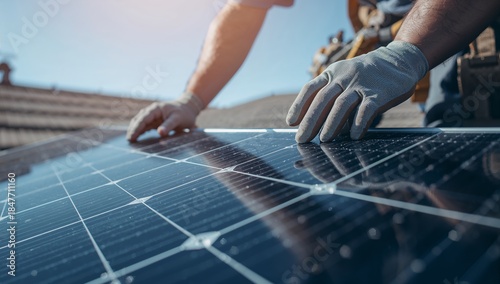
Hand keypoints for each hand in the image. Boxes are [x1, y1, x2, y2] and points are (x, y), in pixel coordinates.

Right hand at [126, 92, 204, 141]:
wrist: (188, 108)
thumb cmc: (184, 113)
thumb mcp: (177, 119)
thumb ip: (168, 125)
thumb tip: (160, 133)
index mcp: (156, 109)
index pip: (143, 118)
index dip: (137, 127)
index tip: (132, 136)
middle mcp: (152, 111)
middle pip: (139, 120)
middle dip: (133, 129)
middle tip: (129, 140)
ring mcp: (153, 116)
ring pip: (140, 122)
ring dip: (135, 130)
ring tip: (130, 140)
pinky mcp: (155, 121)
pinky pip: (145, 126)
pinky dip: (140, 131)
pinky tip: (136, 138)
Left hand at [286, 41, 427, 142]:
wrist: (398, 60)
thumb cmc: (365, 75)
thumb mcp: (343, 77)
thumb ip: (329, 94)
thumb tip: (312, 123)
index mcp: (332, 73)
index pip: (310, 89)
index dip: (299, 106)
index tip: (291, 123)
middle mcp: (344, 77)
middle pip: (323, 100)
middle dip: (310, 121)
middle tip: (302, 139)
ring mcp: (362, 84)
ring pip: (342, 105)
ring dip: (331, 124)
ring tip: (324, 140)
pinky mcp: (380, 94)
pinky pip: (366, 110)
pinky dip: (359, 124)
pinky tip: (354, 136)